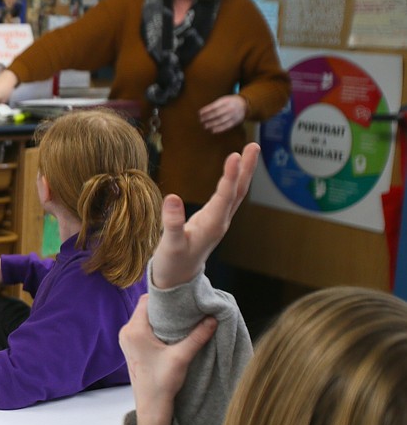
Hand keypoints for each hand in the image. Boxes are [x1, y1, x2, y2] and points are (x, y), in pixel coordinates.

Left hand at [119, 295, 217, 424]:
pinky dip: (155, 325)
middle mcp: (126, 332)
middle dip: (164, 307)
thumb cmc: (162, 382)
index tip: (180, 297)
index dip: (163, 297)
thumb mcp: (181, 357)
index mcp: (134, 330)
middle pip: (145, 308)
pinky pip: (142, 327)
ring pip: (144, 318)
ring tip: (179, 318)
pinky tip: (170, 330)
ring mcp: (126, 339)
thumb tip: (212, 318)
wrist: (151, 405)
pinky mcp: (130, 346)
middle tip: (183, 307)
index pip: (147, 300)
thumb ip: (197, 337)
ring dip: (160, 317)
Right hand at [150, 143, 258, 289]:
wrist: (178, 279)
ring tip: (248, 150)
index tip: (235, 155)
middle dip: (246, 168)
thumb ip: (172, 223)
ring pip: (235, 193)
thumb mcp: (170, 245)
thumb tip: (171, 197)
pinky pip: (227, 196)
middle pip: (238, 191)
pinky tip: (234, 170)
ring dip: (243, 172)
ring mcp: (219, 220)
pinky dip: (233, 180)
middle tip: (254, 145)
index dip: (230, 176)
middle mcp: (220, 221)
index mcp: (212, 226)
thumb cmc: (173, 263)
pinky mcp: (213, 219)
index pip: (225, 197)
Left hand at [197, 94, 246, 133]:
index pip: (214, 106)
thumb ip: (215, 104)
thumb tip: (203, 112)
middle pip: (217, 114)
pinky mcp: (235, 121)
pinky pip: (226, 126)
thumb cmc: (229, 102)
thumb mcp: (223, 99)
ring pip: (221, 121)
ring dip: (212, 124)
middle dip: (208, 117)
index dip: (206, 110)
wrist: (244, 104)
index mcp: (226, 101)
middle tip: (201, 120)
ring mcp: (233, 115)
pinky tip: (213, 130)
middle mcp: (230, 108)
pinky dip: (219, 129)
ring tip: (205, 126)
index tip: (199, 113)